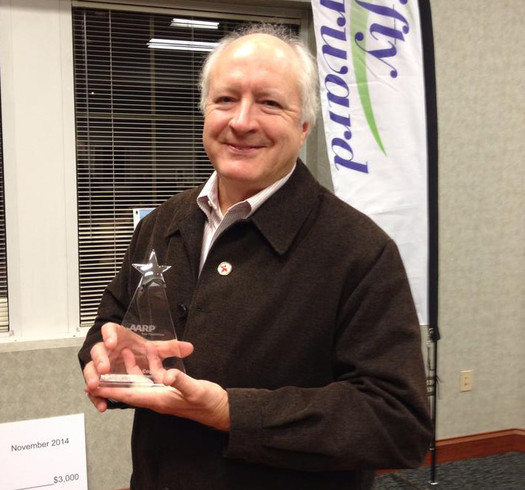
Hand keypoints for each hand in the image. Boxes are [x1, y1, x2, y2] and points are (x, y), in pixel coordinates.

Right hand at [82, 322, 193, 411]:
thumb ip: (171, 349)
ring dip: (92, 377)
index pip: (110, 330)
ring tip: (96, 385)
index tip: (112, 343)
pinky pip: (94, 389)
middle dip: (99, 359)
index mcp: (120, 337)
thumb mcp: (157, 350)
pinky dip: (96, 397)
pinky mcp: (101, 380)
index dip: (108, 335)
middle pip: (97, 350)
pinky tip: (102, 404)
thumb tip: (188, 348)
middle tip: (104, 368)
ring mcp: (102, 365)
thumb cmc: (141, 351)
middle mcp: (108, 350)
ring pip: (90, 369)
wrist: (136, 360)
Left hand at [90, 342, 229, 430]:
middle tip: (99, 371)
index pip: (130, 394)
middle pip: (130, 388)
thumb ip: (181, 381)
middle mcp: (158, 397)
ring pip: (142, 380)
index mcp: (160, 399)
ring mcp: (165, 393)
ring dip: (132, 368)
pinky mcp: (172, 389)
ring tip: (124, 353)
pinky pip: (156, 376)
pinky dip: (151, 364)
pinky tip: (151, 354)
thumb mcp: (195, 390)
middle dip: (114, 380)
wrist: (220, 409)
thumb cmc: (208, 403)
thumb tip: (168, 374)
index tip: (95, 386)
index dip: (111, 390)